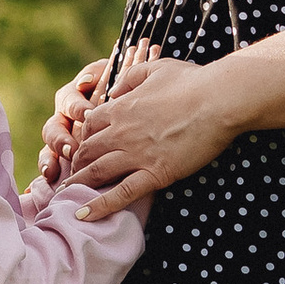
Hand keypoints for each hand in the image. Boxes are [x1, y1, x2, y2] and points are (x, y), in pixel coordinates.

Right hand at [37, 54, 109, 184]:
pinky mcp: (63, 157)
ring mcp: (62, 139)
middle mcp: (63, 118)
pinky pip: (51, 164)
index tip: (88, 114)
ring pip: (49, 148)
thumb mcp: (111, 77)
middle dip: (60, 139)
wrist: (130, 113)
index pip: (69, 100)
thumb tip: (85, 81)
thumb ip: (98, 74)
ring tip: (53, 170)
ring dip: (50, 158)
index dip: (76, 107)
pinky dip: (47, 171)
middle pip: (54, 127)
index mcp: (73, 97)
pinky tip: (49, 179)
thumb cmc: (122, 93)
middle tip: (72, 149)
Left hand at [64, 49, 236, 219]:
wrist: (218, 100)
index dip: (83, 137)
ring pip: (96, 173)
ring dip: (78, 185)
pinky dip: (99, 206)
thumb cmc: (193, 81)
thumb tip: (115, 90)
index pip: (88, 125)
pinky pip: (121, 194)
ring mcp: (136, 154)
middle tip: (72, 175)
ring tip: (66, 196)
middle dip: (76, 164)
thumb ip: (130, 78)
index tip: (83, 147)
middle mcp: (121, 132)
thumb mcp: (155, 68)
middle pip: (86, 151)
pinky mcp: (155, 173)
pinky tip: (82, 215)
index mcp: (121, 108)